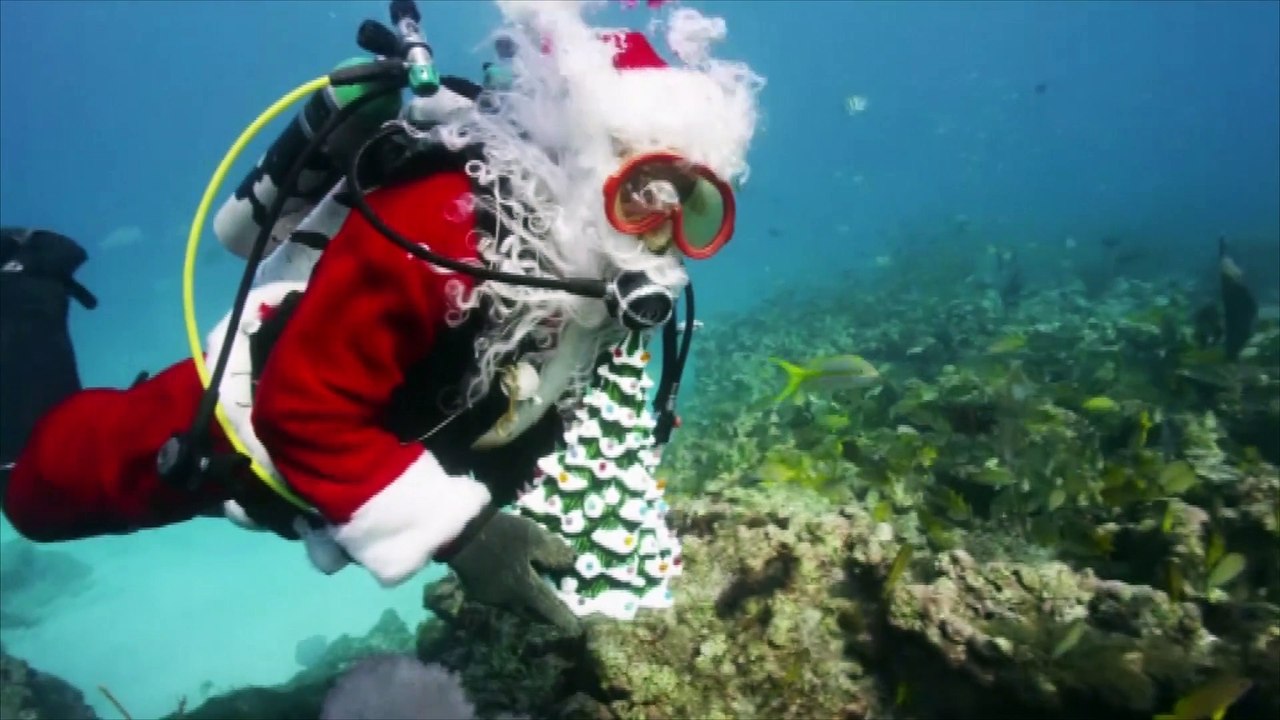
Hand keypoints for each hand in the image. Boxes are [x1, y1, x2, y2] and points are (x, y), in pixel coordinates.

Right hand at [443, 510, 580, 633]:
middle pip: (532, 613)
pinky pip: (500, 599)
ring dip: (528, 605)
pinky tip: (512, 585)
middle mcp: (507, 601)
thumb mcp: (534, 537)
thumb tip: (570, 563)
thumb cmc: (502, 534)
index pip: (549, 609)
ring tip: (537, 599)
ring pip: (515, 607)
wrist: (460, 532)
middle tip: (557, 614)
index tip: (576, 629)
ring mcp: (489, 597)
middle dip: (546, 615)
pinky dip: (512, 595)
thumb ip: (554, 552)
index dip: (564, 619)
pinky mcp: (476, 589)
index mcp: (525, 590)